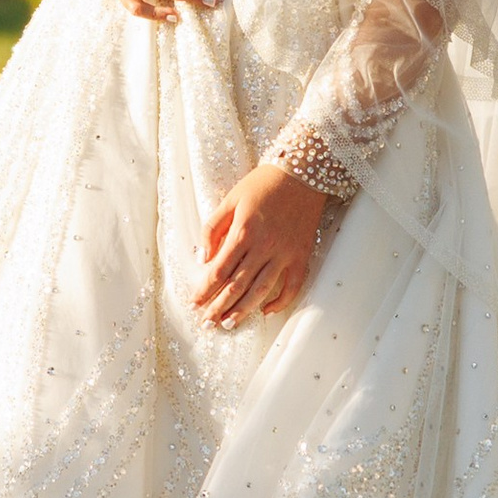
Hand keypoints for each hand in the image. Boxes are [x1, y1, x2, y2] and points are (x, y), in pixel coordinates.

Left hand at [194, 159, 325, 330]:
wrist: (303, 173)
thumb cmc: (263, 183)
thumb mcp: (230, 199)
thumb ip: (213, 228)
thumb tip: (202, 258)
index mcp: (243, 232)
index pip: (219, 270)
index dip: (204, 289)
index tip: (194, 301)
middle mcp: (264, 247)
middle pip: (237, 285)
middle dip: (218, 306)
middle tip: (207, 322)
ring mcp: (285, 254)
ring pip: (261, 290)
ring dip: (243, 310)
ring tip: (229, 324)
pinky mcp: (301, 255)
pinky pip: (293, 286)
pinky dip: (280, 302)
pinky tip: (266, 312)